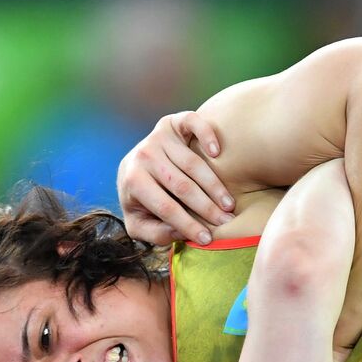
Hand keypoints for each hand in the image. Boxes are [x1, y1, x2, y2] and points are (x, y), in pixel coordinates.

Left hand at [117, 111, 235, 246]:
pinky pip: (191, 122)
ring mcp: (157, 137)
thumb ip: (155, 233)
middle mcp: (143, 156)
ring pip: (192, 163)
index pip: (165, 207)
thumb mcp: (139, 223)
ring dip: (214, 185)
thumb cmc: (142, 200)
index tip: (208, 239)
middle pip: (181, 186)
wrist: (135, 167)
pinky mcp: (171, 123)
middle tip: (226, 222)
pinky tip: (218, 152)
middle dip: (206, 207)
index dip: (188, 224)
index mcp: (133, 181)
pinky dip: (206, 134)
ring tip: (229, 204)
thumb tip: (179, 232)